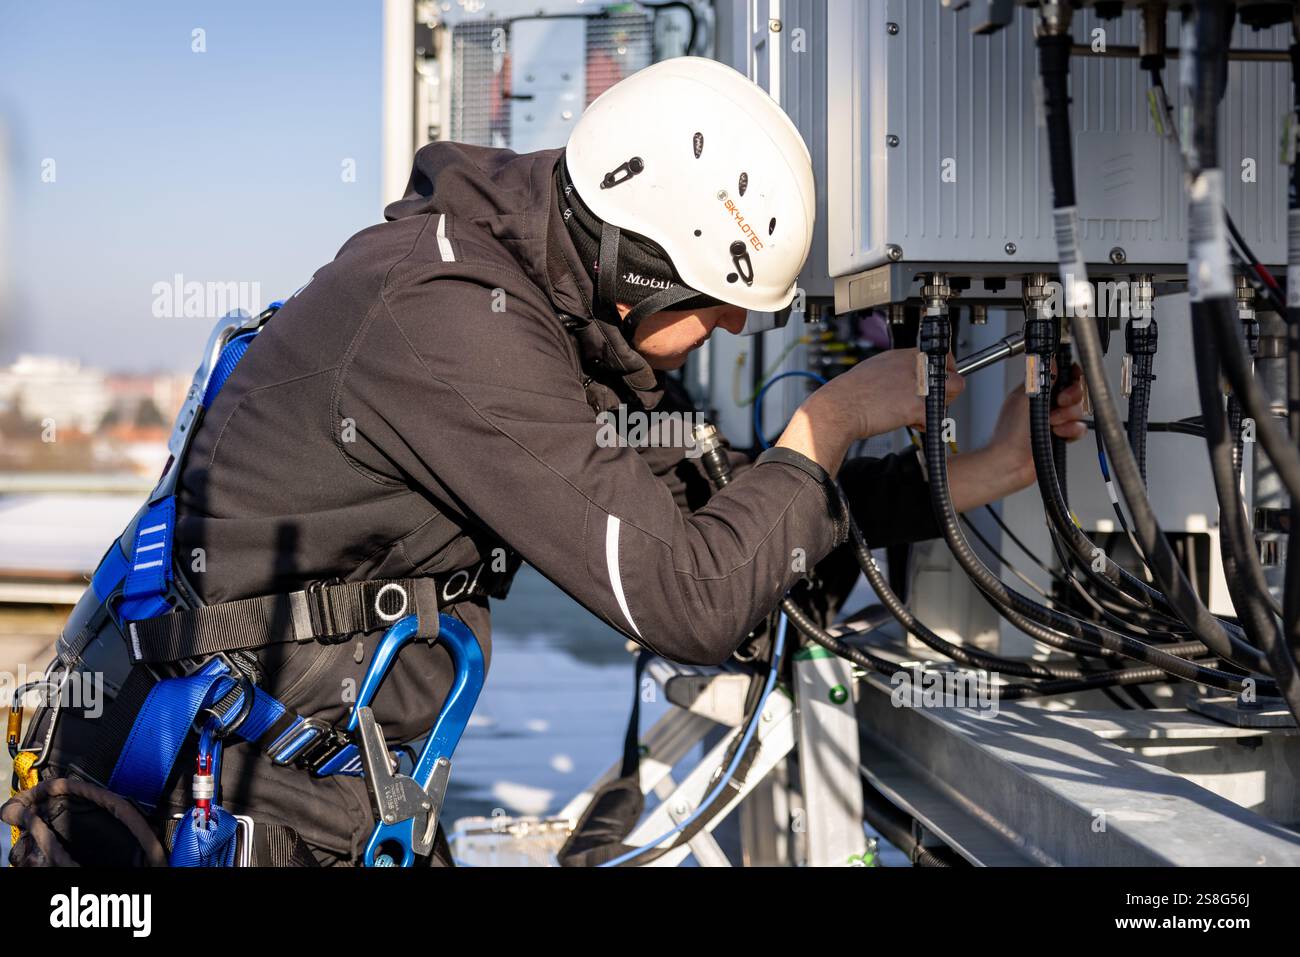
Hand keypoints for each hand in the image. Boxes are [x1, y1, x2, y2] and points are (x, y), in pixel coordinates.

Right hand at [776, 348, 964, 478]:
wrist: (838, 407)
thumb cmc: (850, 392)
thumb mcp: (876, 367)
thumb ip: (898, 370)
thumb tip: (908, 377)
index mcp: (905, 355)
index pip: (943, 357)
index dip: (945, 371)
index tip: (941, 380)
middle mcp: (915, 366)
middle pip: (953, 376)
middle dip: (946, 392)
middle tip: (931, 401)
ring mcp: (917, 385)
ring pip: (951, 394)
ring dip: (939, 406)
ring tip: (918, 412)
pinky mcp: (916, 406)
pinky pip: (936, 417)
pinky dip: (926, 425)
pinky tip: (911, 423)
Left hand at [988, 362, 1088, 487]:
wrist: (1011, 464)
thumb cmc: (1010, 435)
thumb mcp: (1024, 399)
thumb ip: (1040, 379)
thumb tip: (1050, 360)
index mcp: (1035, 390)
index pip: (1060, 374)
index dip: (1069, 375)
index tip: (1070, 380)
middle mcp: (1045, 403)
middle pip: (1074, 390)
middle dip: (1070, 397)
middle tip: (1060, 404)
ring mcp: (1053, 419)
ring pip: (1078, 410)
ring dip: (1068, 417)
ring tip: (1053, 424)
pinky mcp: (1060, 435)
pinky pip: (1078, 428)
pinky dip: (1071, 431)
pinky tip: (1059, 434)